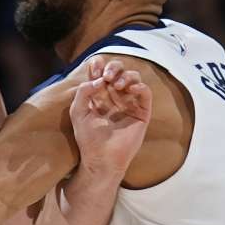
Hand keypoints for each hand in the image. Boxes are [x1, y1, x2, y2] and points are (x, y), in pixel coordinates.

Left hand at [69, 56, 152, 174]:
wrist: (100, 158)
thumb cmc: (88, 138)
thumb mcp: (78, 112)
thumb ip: (83, 92)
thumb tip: (99, 79)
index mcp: (99, 95)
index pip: (102, 71)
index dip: (100, 65)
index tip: (95, 69)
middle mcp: (115, 97)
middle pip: (119, 70)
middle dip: (114, 67)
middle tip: (107, 77)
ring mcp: (129, 104)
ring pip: (134, 78)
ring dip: (126, 76)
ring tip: (117, 85)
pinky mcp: (141, 113)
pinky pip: (146, 93)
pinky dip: (140, 87)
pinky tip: (131, 90)